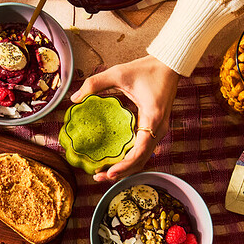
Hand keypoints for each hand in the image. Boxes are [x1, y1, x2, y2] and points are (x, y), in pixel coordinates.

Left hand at [71, 56, 178, 182]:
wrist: (169, 65)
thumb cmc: (147, 68)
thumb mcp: (119, 73)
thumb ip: (95, 83)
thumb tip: (74, 98)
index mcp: (153, 117)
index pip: (140, 150)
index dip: (125, 165)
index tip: (109, 172)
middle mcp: (158, 128)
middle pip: (141, 160)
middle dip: (121, 172)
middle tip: (98, 177)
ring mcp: (159, 130)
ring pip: (143, 158)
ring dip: (125, 168)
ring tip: (104, 174)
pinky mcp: (155, 129)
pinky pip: (143, 149)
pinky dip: (130, 159)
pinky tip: (115, 162)